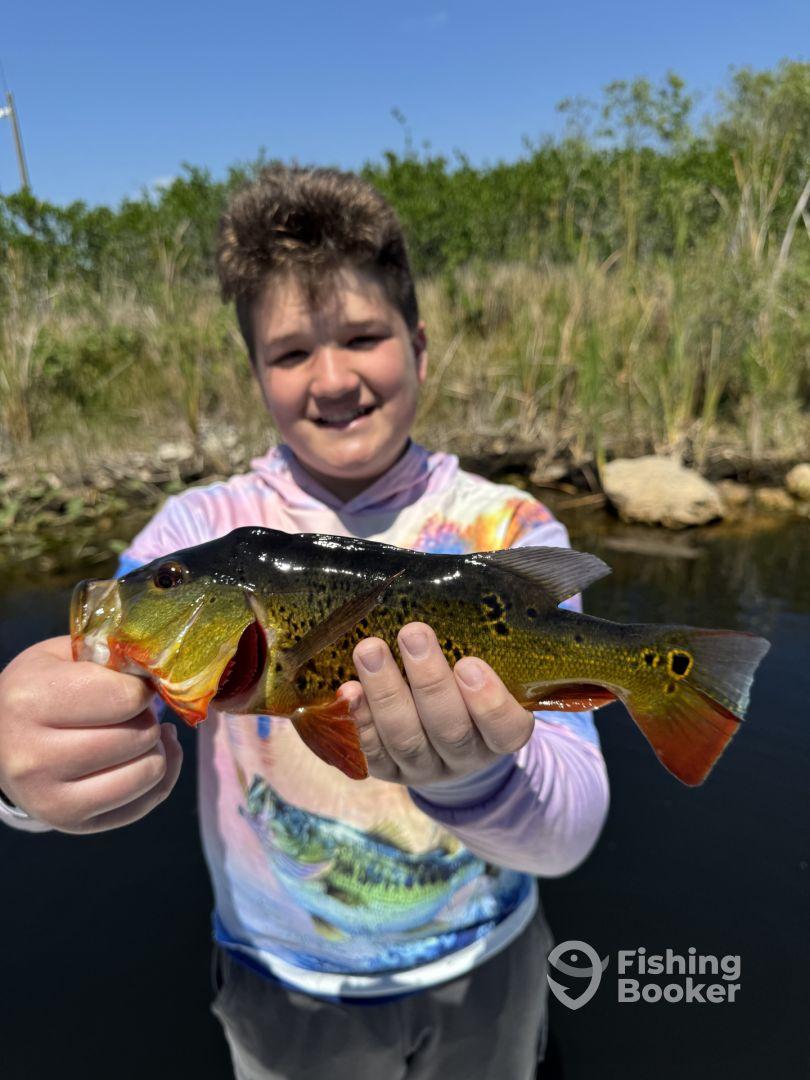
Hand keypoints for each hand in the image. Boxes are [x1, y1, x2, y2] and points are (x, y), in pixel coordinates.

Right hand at [0, 636, 182, 833]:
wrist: (0, 743)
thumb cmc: (39, 691)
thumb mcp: (62, 658)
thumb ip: (110, 659)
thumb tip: (163, 678)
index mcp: (30, 701)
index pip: (125, 697)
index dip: (141, 689)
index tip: (133, 686)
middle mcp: (34, 757)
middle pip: (139, 736)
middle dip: (147, 718)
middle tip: (132, 712)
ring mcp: (50, 799)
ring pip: (148, 771)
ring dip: (155, 749)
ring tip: (136, 734)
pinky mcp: (71, 823)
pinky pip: (146, 803)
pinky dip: (158, 778)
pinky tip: (143, 758)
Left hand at [341, 622, 533, 784]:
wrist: (446, 737)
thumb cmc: (468, 684)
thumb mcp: (490, 666)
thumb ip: (479, 636)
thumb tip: (460, 578)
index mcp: (501, 734)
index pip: (506, 729)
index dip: (489, 702)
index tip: (469, 663)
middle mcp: (466, 756)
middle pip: (450, 730)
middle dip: (428, 680)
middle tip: (412, 632)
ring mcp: (425, 767)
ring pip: (406, 739)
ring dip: (385, 693)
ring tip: (369, 649)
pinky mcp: (388, 770)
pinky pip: (372, 752)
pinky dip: (359, 719)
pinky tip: (348, 690)